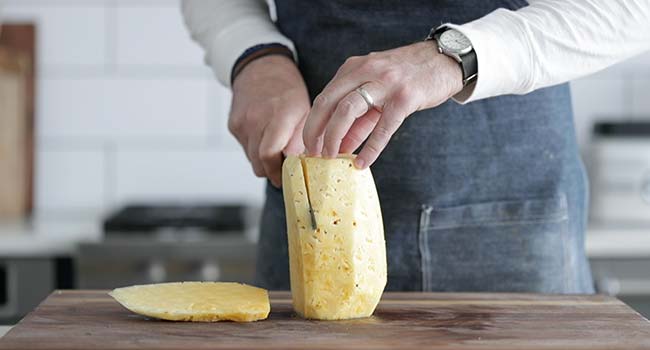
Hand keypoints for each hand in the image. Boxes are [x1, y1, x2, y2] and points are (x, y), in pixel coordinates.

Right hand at [230, 55, 309, 186]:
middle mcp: (256, 119)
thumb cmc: (288, 90)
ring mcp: (242, 122)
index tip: (286, 179)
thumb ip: (301, 140)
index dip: (277, 172)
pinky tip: (264, 137)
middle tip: (283, 172)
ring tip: (276, 150)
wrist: (261, 67)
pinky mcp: (233, 125)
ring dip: (263, 161)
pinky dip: (255, 149)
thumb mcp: (304, 111)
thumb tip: (299, 166)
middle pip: (259, 162)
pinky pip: (245, 147)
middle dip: (271, 171)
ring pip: (251, 158)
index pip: (269, 154)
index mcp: (279, 115)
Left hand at [302, 41, 462, 168]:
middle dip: (315, 130)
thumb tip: (340, 146)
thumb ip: (358, 118)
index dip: (312, 123)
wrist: (444, 61)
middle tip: (312, 153)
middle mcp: (366, 71)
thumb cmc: (407, 78)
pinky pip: (383, 128)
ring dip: (334, 136)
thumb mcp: (377, 91)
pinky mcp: (405, 98)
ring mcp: (385, 84)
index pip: (324, 97)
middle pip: (328, 102)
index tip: (307, 144)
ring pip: (348, 110)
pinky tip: (362, 163)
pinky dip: (370, 148)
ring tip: (330, 157)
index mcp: (354, 68)